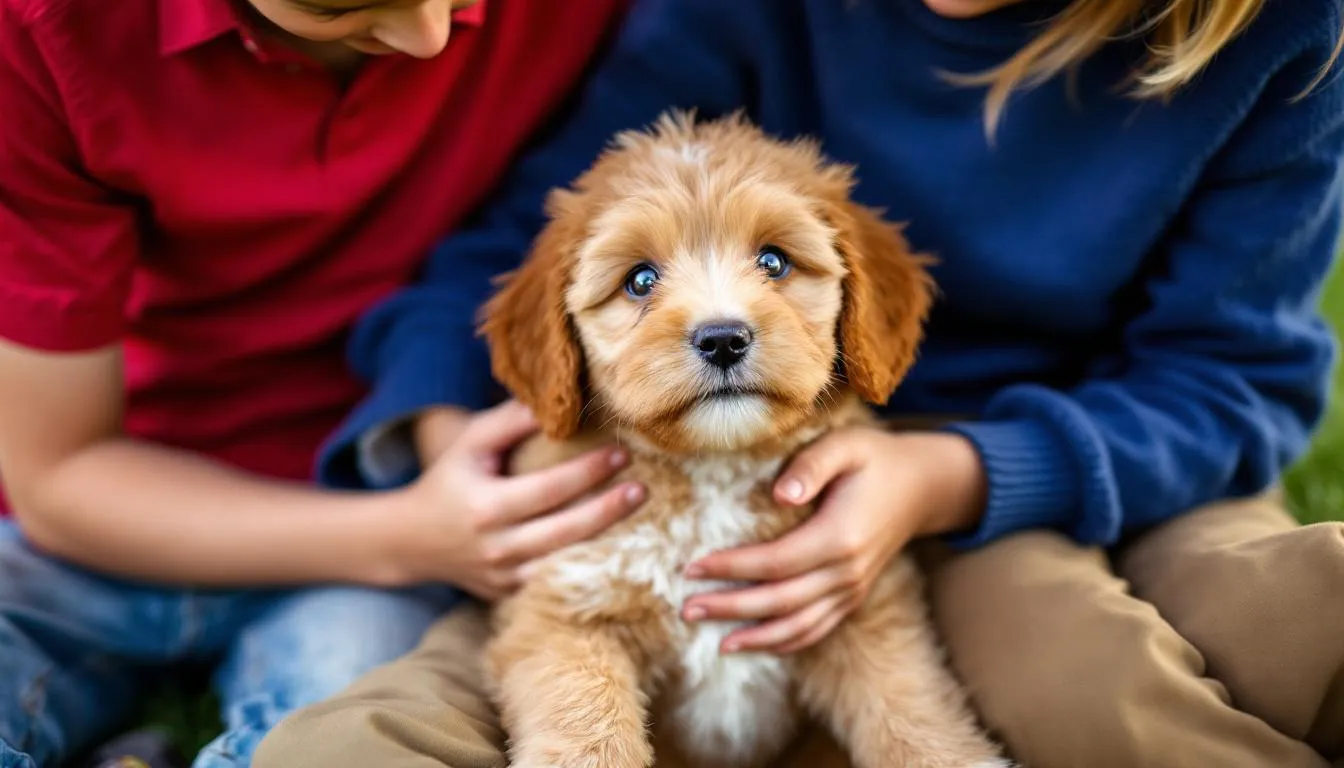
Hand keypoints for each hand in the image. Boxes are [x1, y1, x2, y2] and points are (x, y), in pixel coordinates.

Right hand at [392, 400, 644, 599]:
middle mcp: (498, 548)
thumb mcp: (469, 444)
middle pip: (566, 532)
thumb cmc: (448, 481)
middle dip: (609, 510)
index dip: (588, 472)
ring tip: (638, 518)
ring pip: (567, 564)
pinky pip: (557, 581)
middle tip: (642, 489)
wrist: (412, 541)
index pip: (549, 489)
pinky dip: (588, 565)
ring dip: (606, 542)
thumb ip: (510, 421)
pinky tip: (617, 548)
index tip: (620, 454)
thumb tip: (556, 403)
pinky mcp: (511, 595)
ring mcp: (506, 578)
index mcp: (487, 507)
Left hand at [681, 428, 985, 653]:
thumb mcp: (845, 445)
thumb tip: (778, 493)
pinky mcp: (853, 596)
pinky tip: (754, 644)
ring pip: (799, 627)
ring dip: (756, 638)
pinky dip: (785, 642)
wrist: (922, 486)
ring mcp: (853, 589)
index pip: (776, 562)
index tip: (692, 568)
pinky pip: (817, 629)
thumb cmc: (875, 458)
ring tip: (715, 641)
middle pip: (781, 602)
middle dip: (731, 608)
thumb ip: (811, 465)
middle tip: (687, 609)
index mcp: (841, 536)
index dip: (732, 568)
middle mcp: (848, 572)